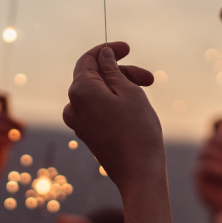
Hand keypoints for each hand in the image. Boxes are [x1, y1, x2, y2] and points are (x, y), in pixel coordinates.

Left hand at [63, 42, 162, 195]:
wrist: (139, 173)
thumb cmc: (138, 131)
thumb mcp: (129, 92)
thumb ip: (112, 70)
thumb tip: (103, 55)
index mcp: (80, 91)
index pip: (88, 59)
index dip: (108, 50)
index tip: (128, 48)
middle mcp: (72, 106)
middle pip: (95, 77)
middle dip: (122, 73)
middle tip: (149, 79)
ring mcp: (78, 122)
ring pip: (98, 93)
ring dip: (121, 88)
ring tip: (146, 95)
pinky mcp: (87, 134)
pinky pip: (98, 109)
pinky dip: (115, 103)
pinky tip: (135, 110)